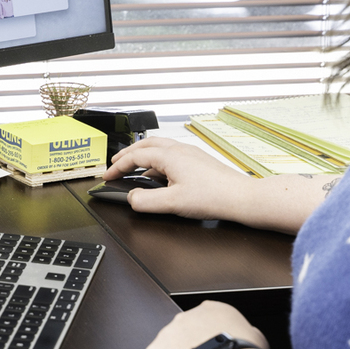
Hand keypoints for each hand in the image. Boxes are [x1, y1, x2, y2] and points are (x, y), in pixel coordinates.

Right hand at [105, 137, 258, 222]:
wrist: (241, 197)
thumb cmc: (213, 197)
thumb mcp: (172, 203)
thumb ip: (146, 201)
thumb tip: (132, 198)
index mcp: (170, 156)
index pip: (135, 156)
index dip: (118, 167)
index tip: (108, 176)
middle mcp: (179, 150)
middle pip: (146, 145)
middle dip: (128, 154)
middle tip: (116, 164)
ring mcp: (190, 154)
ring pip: (159, 148)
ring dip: (142, 156)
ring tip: (134, 168)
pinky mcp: (198, 161)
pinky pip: (171, 155)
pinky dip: (157, 162)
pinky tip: (159, 177)